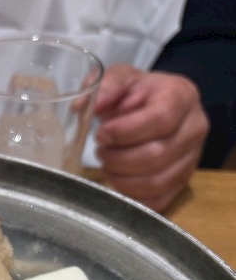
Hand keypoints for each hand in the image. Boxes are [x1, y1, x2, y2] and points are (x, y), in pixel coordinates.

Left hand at [93, 64, 208, 212]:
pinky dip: (131, 196)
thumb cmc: (137, 94)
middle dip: (118, 158)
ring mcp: (192, 159)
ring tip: (107, 165)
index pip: (160, 120)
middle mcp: (194, 128)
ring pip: (156, 182)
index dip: (125, 132)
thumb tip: (84, 106)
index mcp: (182, 96)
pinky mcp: (183, 183)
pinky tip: (117, 181)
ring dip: (121, 179)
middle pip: (156, 155)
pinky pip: (158, 200)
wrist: (156, 107)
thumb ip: (105, 87)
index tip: (101, 134)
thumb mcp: (121, 78)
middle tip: (100, 152)